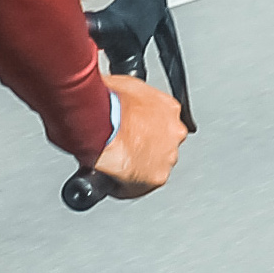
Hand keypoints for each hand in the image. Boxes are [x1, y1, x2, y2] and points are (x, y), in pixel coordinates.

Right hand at [93, 67, 185, 197]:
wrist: (99, 121)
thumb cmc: (107, 102)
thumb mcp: (119, 85)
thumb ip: (126, 95)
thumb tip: (111, 92)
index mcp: (168, 108)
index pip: (159, 123)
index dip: (141, 129)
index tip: (128, 131)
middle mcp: (174, 132)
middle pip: (159, 145)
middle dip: (141, 148)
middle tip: (118, 147)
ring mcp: (168, 156)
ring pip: (152, 166)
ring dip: (134, 167)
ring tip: (111, 163)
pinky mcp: (156, 177)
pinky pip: (138, 187)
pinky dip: (123, 186)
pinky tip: (109, 178)